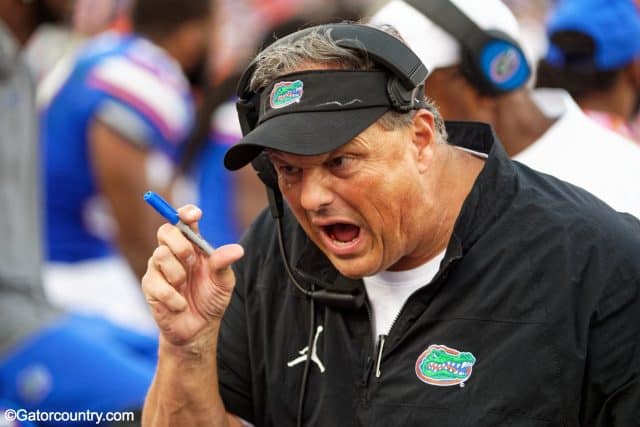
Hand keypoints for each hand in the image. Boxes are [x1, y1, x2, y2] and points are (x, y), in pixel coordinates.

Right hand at [142, 205, 243, 346]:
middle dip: (180, 245)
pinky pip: (157, 283)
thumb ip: (224, 264)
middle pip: (165, 231)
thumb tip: (237, 250)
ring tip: (185, 289)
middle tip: (191, 262)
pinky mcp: (149, 285)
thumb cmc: (211, 300)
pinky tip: (180, 305)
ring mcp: (158, 268)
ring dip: (177, 274)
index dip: (186, 213)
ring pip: (160, 255)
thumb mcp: (224, 282)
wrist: (198, 329)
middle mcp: (173, 252)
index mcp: (192, 245)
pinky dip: (173, 298)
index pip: (184, 220)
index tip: (195, 214)